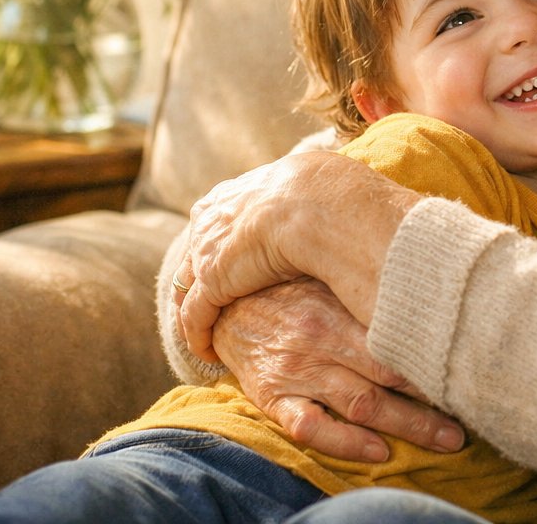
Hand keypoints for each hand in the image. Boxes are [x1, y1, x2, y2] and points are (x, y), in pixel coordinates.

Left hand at [174, 151, 421, 362]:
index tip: (237, 258)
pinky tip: (207, 351)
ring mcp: (211, 248)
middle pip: (200, 248)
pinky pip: (195, 315)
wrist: (321, 205)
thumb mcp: (324, 184)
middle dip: (200, 272)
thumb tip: (346, 193)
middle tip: (208, 297)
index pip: (226, 216)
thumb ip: (320, 194)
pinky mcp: (213, 281)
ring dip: (195, 308)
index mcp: (246, 188)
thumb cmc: (336, 195)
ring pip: (189, 284)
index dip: (230, 240)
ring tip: (206, 329)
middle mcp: (220, 215)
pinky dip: (198, 334)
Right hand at [211, 277, 464, 461]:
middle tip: (473, 412)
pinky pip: (311, 426)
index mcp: (339, 305)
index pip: (399, 333)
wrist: (222, 303)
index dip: (437, 353)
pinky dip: (346, 443)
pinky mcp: (272, 396)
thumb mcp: (328, 279)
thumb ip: (369, 289)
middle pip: (390, 374)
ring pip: (362, 403)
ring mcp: (297, 369)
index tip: (472, 366)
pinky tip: (378, 452)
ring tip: (447, 440)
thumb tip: (433, 287)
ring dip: (409, 425)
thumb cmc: (290, 290)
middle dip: (434, 399)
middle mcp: (321, 337)